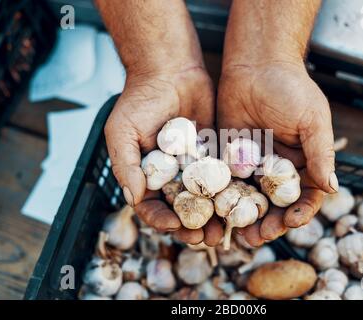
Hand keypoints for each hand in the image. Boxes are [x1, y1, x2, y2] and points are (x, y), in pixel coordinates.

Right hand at [105, 67, 222, 244]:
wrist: (169, 70)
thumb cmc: (139, 100)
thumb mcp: (122, 131)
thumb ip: (125, 165)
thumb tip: (132, 198)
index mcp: (147, 175)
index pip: (152, 206)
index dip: (162, 219)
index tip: (175, 225)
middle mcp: (171, 175)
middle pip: (182, 209)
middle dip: (193, 226)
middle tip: (206, 238)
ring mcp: (194, 166)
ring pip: (206, 198)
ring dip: (214, 216)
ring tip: (225, 229)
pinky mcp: (214, 153)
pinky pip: (223, 176)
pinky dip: (230, 191)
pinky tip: (240, 202)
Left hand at [218, 61, 336, 245]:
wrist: (256, 65)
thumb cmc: (290, 88)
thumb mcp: (311, 120)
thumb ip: (321, 153)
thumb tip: (333, 188)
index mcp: (303, 162)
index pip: (305, 196)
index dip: (301, 212)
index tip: (293, 221)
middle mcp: (278, 169)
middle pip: (275, 205)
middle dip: (270, 223)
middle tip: (259, 236)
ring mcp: (253, 165)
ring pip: (251, 199)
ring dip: (246, 218)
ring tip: (239, 235)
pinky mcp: (230, 157)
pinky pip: (227, 182)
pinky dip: (224, 199)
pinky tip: (218, 213)